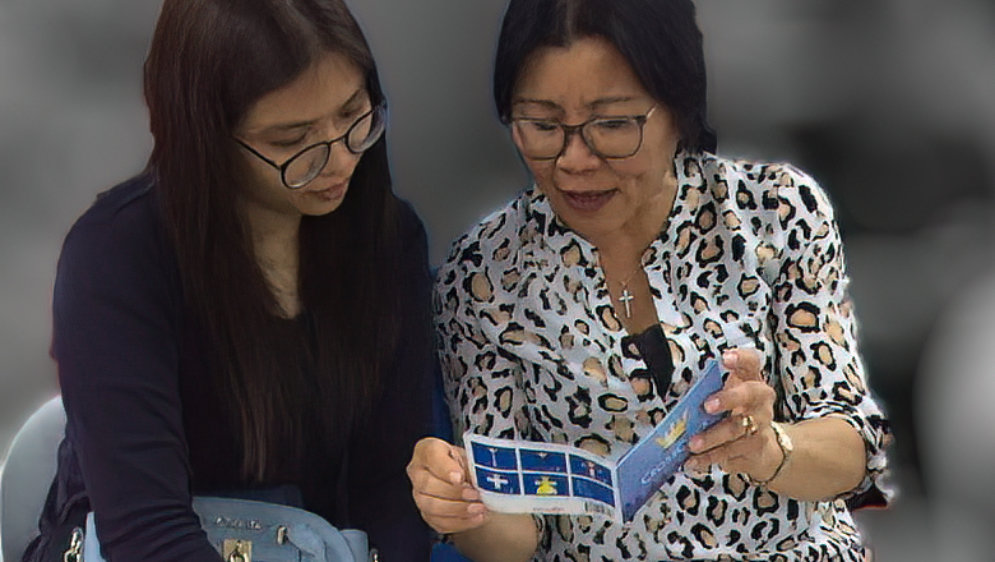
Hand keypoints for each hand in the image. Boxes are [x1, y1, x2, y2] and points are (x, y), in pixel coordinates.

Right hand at [406, 437, 489, 533]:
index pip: (430, 455)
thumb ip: (470, 463)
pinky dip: (460, 522)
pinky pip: (440, 522)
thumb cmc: (467, 463)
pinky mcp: (428, 515)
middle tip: (475, 494)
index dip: (445, 468)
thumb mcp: (470, 455)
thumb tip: (476, 479)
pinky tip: (475, 517)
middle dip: (454, 492)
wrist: (470, 480)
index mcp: (427, 450)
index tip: (460, 477)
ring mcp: (420, 495)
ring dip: (458, 509)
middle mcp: (417, 472)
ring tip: (478, 508)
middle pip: (427, 484)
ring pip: (431, 507)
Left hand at [685, 348, 782, 480]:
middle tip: (707, 406)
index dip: (741, 358)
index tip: (725, 358)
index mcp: (751, 381)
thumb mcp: (727, 397)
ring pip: (736, 429)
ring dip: (712, 437)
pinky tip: (692, 461)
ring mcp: (760, 425)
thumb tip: (678, 394)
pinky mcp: (754, 448)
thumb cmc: (736, 414)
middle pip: (749, 394)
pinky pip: (729, 453)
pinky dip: (708, 458)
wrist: (763, 448)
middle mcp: (760, 401)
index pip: (752, 362)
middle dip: (728, 399)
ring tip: (692, 444)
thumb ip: (709, 391)